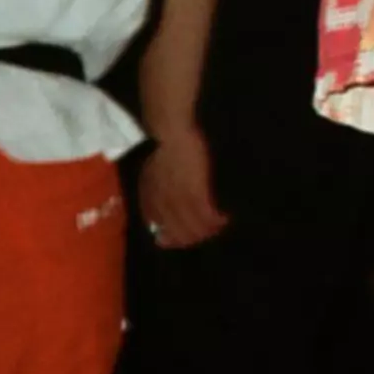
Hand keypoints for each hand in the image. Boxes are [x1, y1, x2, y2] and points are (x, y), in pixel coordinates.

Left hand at [138, 122, 230, 247]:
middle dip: (195, 238)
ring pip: (194, 228)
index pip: (162, 231)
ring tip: (220, 226)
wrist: (170, 134)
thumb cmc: (161, 149)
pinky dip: (217, 221)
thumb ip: (153, 195)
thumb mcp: (149, 176)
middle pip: (180, 234)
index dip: (175, 239)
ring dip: (209, 231)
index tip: (187, 237)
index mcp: (150, 202)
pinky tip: (224, 218)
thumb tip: (159, 214)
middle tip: (208, 232)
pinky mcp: (196, 193)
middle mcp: (163, 206)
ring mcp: (180, 201)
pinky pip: (207, 216)